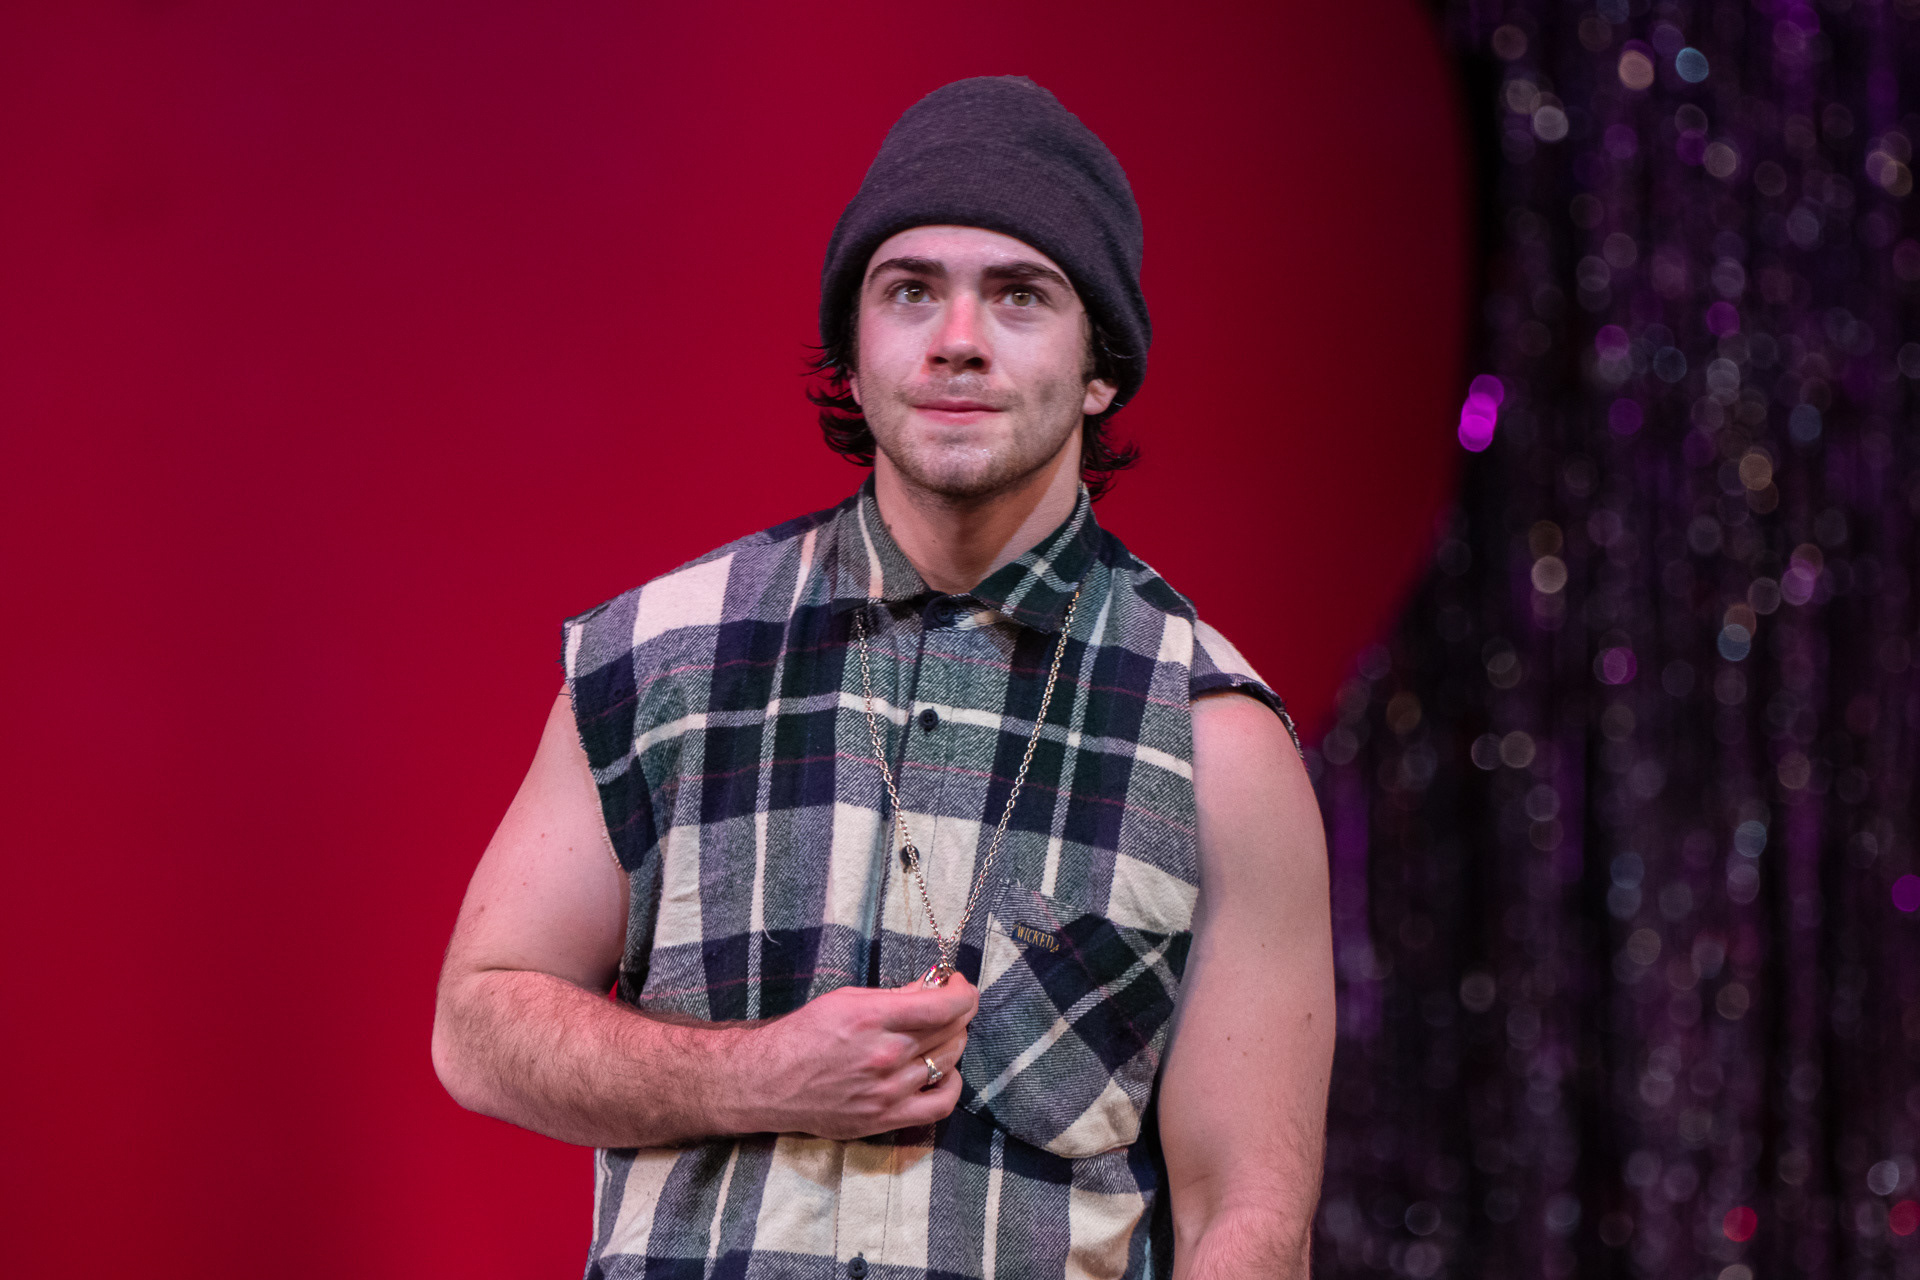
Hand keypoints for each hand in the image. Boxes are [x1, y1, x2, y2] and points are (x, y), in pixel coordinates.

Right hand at [739, 973, 978, 1139]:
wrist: (769, 1082)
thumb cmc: (805, 1035)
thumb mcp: (846, 999)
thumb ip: (895, 995)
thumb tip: (934, 986)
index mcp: (873, 1018)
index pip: (945, 1006)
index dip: (964, 993)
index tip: (959, 985)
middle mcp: (885, 1056)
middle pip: (952, 1031)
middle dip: (959, 1012)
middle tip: (949, 1004)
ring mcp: (888, 1092)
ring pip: (949, 1062)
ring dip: (953, 1042)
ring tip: (940, 1034)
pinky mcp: (885, 1119)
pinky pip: (940, 1105)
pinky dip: (952, 1084)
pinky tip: (943, 1072)